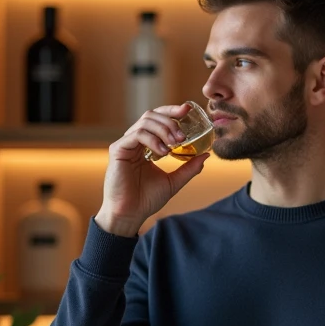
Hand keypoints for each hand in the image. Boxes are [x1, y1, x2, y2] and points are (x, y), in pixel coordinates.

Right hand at [98, 102, 210, 236]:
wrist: (130, 215)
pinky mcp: (118, 150)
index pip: (159, 119)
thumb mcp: (174, 181)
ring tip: (175, 144)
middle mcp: (135, 141)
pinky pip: (137, 134)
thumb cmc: (147, 200)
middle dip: (170, 120)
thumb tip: (206, 154)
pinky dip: (153, 139)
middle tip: (183, 135)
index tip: (188, 110)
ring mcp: (125, 144)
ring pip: (145, 121)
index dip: (172, 111)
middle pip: (152, 115)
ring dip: (164, 129)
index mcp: (146, 145)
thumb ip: (189, 168)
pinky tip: (163, 152)